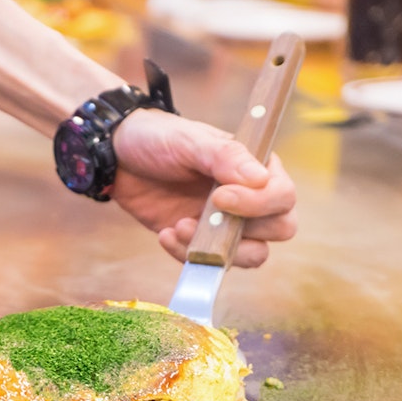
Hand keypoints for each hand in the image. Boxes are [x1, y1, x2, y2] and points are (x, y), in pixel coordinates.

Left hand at [111, 109, 296, 266]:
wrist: (118, 158)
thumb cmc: (159, 138)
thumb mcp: (190, 140)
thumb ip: (225, 156)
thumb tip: (261, 179)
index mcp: (257, 166)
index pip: (283, 195)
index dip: (258, 203)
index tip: (220, 196)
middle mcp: (251, 197)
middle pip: (281, 228)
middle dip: (244, 231)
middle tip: (203, 215)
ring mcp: (228, 222)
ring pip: (252, 254)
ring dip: (218, 249)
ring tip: (179, 227)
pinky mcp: (202, 240)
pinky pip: (211, 262)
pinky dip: (188, 254)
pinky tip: (165, 233)